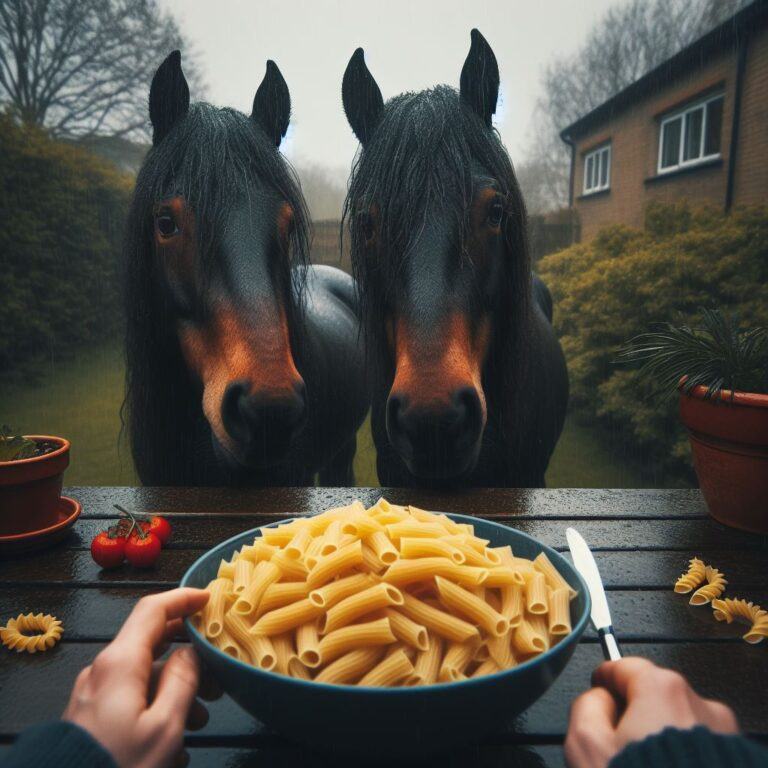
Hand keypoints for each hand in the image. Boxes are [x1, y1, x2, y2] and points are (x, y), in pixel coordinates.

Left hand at [63, 588, 209, 767]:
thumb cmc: (119, 767)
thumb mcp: (164, 727)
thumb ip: (182, 680)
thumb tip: (189, 652)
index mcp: (119, 663)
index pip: (153, 610)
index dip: (183, 598)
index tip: (210, 599)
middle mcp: (103, 671)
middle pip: (152, 644)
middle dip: (189, 656)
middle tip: (217, 676)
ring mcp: (94, 695)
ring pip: (144, 677)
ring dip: (176, 691)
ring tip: (200, 721)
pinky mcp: (91, 718)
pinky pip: (131, 700)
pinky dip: (157, 709)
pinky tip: (174, 744)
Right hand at [565, 657, 737, 767]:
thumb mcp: (585, 745)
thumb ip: (585, 706)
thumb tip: (598, 700)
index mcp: (662, 689)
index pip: (623, 667)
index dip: (603, 682)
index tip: (598, 693)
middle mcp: (700, 704)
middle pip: (654, 696)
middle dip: (635, 716)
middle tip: (616, 748)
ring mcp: (726, 736)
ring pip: (680, 724)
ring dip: (662, 740)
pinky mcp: (739, 762)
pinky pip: (702, 751)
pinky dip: (685, 761)